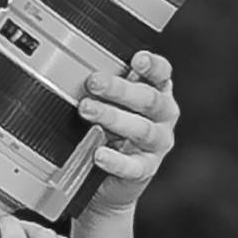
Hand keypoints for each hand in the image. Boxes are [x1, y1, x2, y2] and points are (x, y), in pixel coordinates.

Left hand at [78, 50, 178, 217]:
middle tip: (94, 82)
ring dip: (113, 118)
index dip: (152, 66)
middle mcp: (163, 116)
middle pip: (148, 99)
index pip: (162, 74)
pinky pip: (133, 165)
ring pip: (141, 129)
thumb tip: (75, 70)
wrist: (110, 177)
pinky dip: (116, 160)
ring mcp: (157, 144)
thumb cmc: (111, 130)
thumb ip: (104, 88)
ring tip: (87, 110)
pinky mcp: (146, 169)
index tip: (137, 59)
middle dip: (120, 89)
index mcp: (158, 93)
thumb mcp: (111, 104)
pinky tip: (99, 154)